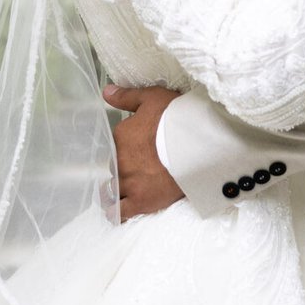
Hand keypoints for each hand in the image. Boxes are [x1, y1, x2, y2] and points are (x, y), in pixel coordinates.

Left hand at [103, 84, 184, 221]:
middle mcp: (120, 161)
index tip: (139, 149)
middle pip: (115, 168)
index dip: (126, 148)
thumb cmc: (177, 118)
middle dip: (124, 168)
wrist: (199, 144)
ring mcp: (129, 183)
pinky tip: (118, 210)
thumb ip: (127, 96)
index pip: (115, 146)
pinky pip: (119, 212)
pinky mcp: (141, 202)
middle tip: (142, 167)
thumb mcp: (152, 98)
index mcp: (120, 137)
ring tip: (130, 189)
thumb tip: (105, 91)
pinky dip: (117, 212)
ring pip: (113, 190)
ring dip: (118, 189)